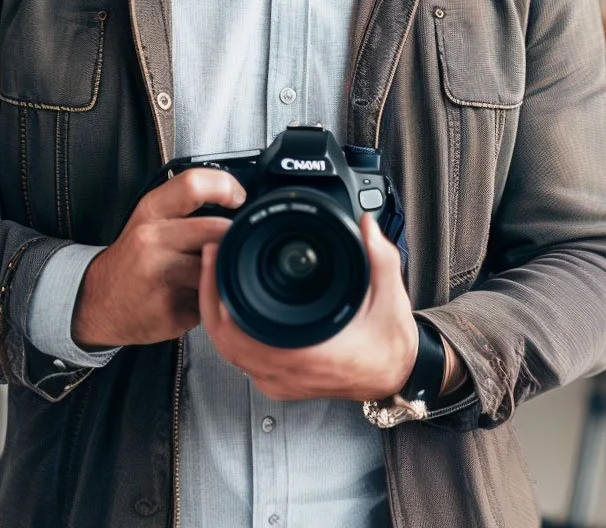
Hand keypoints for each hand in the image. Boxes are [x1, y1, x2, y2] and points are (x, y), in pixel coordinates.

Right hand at [72, 167, 245, 350]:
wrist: (98, 302)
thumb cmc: (131, 259)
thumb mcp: (149, 221)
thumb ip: (185, 210)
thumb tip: (234, 208)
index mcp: (151, 212)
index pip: (193, 185)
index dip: (225, 187)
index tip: (238, 198)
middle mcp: (153, 240)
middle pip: (217, 229)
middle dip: (232, 238)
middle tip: (231, 244)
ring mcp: (162, 277)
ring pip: (217, 267)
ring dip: (221, 271)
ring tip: (204, 272)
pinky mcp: (172, 309)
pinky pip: (210, 299)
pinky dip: (210, 298)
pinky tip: (191, 295)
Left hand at [200, 212, 417, 401]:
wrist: (395, 374)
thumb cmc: (389, 342)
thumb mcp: (389, 294)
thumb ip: (378, 256)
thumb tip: (364, 224)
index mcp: (309, 354)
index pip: (242, 334)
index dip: (218, 297)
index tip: (217, 260)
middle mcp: (289, 373)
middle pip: (225, 341)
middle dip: (209, 296)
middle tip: (211, 257)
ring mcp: (281, 381)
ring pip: (229, 352)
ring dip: (217, 313)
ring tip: (216, 274)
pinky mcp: (279, 382)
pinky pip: (241, 359)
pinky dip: (230, 330)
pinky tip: (231, 304)